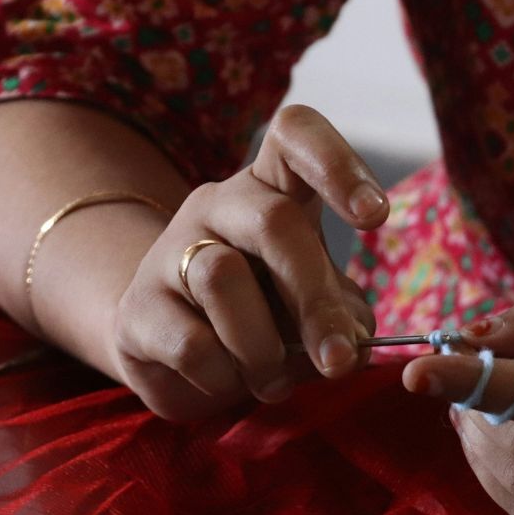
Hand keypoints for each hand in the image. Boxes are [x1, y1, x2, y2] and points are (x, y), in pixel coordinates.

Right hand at [111, 105, 384, 420]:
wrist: (171, 353)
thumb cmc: (262, 318)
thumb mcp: (315, 311)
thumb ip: (343, 321)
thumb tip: (350, 346)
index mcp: (271, 190)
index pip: (295, 134)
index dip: (337, 163)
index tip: (375, 219)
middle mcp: (217, 205)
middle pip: (273, 222)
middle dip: (314, 299)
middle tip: (336, 358)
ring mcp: (169, 251)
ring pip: (223, 279)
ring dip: (264, 348)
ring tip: (273, 380)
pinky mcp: (137, 310)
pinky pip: (191, 343)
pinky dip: (224, 376)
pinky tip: (226, 380)